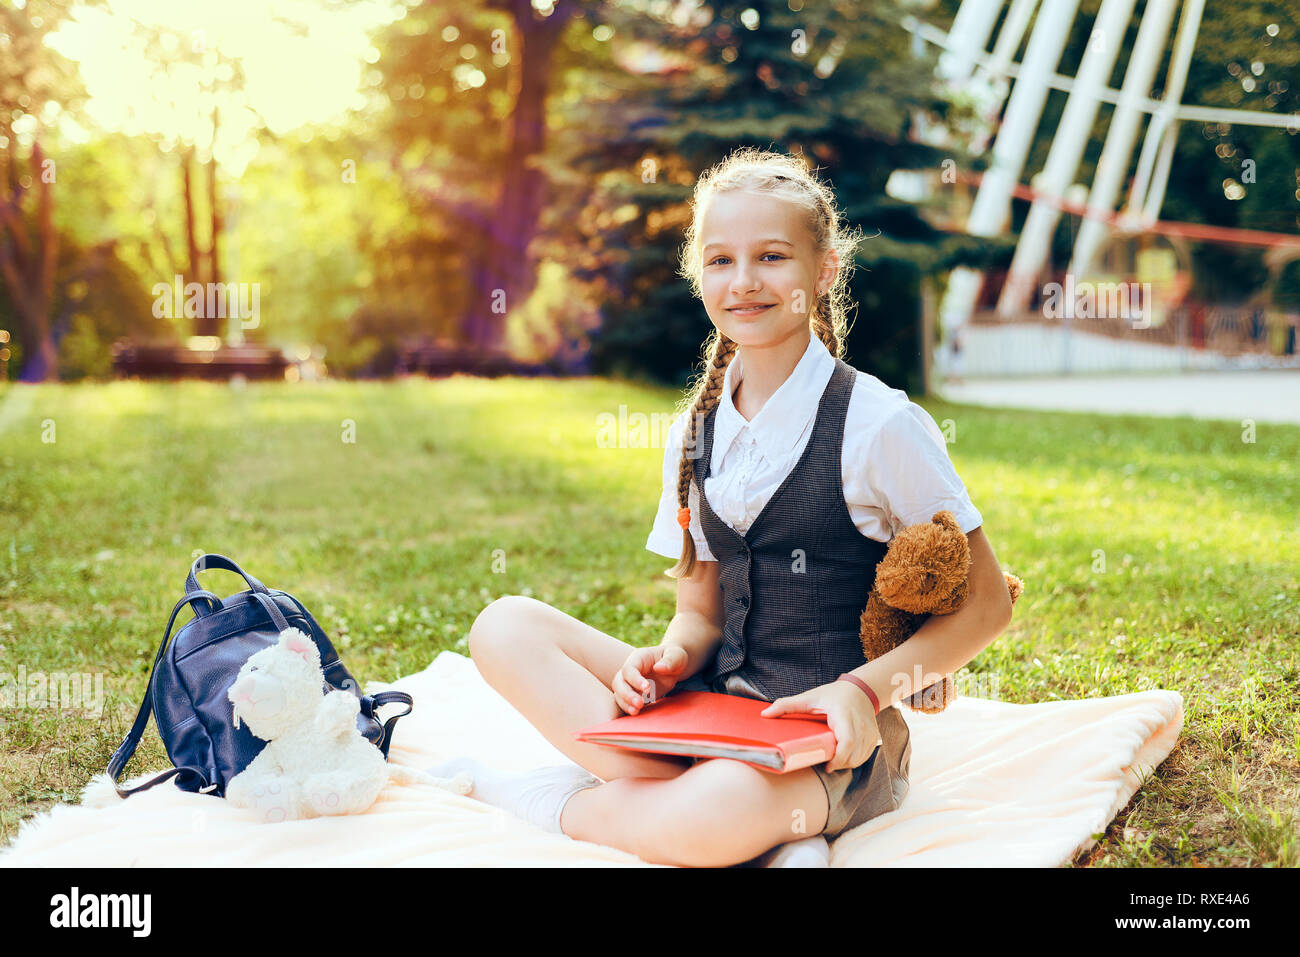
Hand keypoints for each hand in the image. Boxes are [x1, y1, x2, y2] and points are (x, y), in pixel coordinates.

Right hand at [612, 644, 688, 715]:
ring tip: (636, 711)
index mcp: (638, 658)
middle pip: (619, 683)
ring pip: (619, 694)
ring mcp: (629, 684)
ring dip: (626, 704)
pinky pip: (625, 703)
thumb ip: (670, 660)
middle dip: (627, 694)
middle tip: (640, 703)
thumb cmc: (674, 658)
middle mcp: (630, 671)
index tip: (648, 689)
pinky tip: (636, 713)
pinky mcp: (634, 695)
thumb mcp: (677, 655)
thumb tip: (659, 668)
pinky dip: (628, 709)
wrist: (673, 667)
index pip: (629, 669)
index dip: (635, 680)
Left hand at [760, 680, 881, 772]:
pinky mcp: (874, 737)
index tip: (827, 765)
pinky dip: (854, 760)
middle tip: (825, 765)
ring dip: (846, 764)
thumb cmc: (833, 694)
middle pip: (853, 755)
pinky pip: (865, 756)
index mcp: (844, 714)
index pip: (847, 742)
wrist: (860, 689)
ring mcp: (870, 732)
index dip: (838, 758)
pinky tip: (843, 758)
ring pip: (860, 758)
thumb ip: (787, 704)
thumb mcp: (810, 697)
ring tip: (832, 761)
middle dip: (839, 764)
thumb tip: (764, 714)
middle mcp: (860, 724)